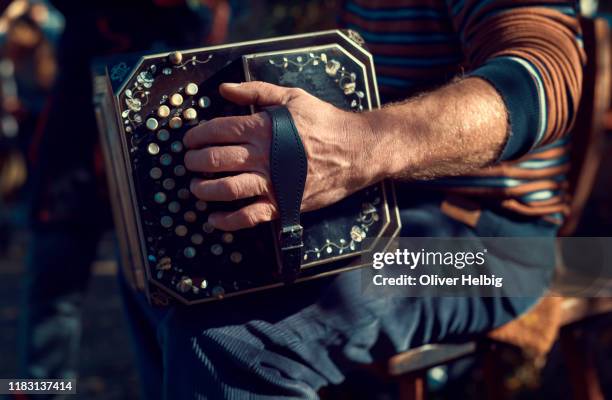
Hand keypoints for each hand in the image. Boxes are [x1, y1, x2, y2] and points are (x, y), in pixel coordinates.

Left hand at [183, 81, 381, 230]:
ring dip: (204, 190)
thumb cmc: (324, 122)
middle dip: (195, 162)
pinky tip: (214, 219)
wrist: (356, 150)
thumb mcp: (292, 97)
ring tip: (195, 187)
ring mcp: (273, 183)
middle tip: (188, 163)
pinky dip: (228, 221)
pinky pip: (250, 217)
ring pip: (227, 190)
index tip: (189, 141)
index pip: (217, 131)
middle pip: (216, 160)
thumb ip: (256, 91)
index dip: (197, 136)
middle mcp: (264, 156)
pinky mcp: (283, 204)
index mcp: (263, 128)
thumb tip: (225, 89)